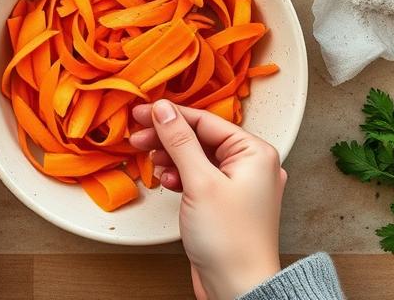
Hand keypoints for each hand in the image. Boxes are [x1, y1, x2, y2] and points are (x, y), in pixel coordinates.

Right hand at [129, 100, 286, 299]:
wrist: (238, 288)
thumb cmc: (231, 240)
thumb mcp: (200, 182)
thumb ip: (180, 141)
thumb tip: (163, 110)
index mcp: (255, 153)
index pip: (205, 121)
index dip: (170, 116)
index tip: (142, 113)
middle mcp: (251, 165)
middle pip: (200, 138)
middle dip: (167, 138)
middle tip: (138, 137)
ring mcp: (238, 185)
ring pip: (197, 157)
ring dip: (171, 157)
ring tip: (152, 162)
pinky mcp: (224, 203)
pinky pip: (199, 177)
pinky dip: (180, 176)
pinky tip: (167, 181)